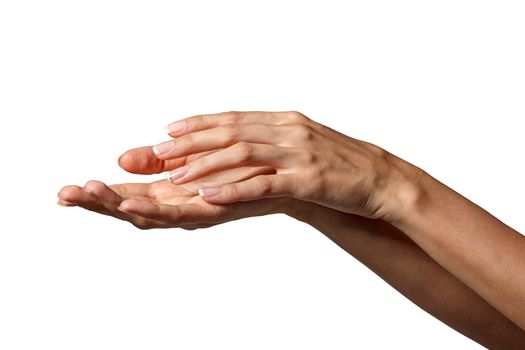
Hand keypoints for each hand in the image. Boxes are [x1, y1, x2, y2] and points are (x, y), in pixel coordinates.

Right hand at [58, 147, 286, 229]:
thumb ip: (157, 159)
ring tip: (91, 194)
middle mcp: (179, 205)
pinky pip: (182, 213)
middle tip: (65, 195)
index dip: (97, 196)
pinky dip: (155, 210)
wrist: (281, 177)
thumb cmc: (237, 168)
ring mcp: (195, 211)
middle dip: (98, 203)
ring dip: (118, 205)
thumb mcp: (191, 159)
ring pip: (149, 214)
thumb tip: (124, 157)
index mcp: (171, 193)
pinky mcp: (215, 211)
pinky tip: (132, 204)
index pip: (126, 196)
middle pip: (130, 209)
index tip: (66, 192)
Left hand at [153, 111, 423, 220]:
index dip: (200, 123)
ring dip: (206, 165)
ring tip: (176, 176)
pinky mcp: (308, 180)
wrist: (381, 178)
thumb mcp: (305, 142)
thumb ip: (276, 139)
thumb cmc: (341, 164)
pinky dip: (234, 189)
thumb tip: (246, 142)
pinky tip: (210, 196)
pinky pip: (264, 183)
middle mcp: (288, 130)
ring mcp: (298, 154)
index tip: (170, 128)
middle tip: (160, 149)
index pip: (234, 118)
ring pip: (242, 154)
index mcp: (285, 121)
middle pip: (231, 131)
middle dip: (192, 140)